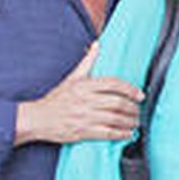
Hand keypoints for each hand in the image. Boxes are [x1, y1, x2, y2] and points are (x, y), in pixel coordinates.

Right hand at [15, 43, 142, 145]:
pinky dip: (121, 134)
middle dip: (133, 108)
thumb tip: (97, 45)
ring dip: (130, 121)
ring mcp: (84, 117)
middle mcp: (85, 100)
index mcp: (84, 86)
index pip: (113, 84)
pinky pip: (108, 133)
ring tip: (135, 122)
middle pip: (118, 103)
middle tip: (138, 110)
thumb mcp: (72, 78)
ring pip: (115, 119)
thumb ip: (88, 62)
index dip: (130, 89)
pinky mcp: (82, 131)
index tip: (140, 95)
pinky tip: (128, 133)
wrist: (38, 118)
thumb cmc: (56, 99)